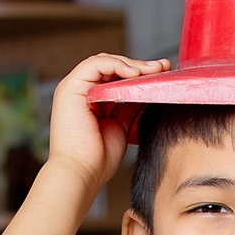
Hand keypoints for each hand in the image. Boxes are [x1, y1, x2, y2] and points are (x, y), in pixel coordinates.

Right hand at [45, 53, 166, 197]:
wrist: (81, 173)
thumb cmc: (98, 159)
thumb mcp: (121, 126)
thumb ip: (129, 106)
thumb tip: (147, 90)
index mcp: (89, 100)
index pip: (114, 76)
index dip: (138, 73)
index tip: (163, 75)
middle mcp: (79, 91)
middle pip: (110, 67)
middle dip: (139, 66)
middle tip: (164, 68)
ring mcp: (73, 88)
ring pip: (104, 62)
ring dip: (131, 64)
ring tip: (154, 70)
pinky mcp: (70, 88)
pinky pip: (95, 65)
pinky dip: (117, 65)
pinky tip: (136, 74)